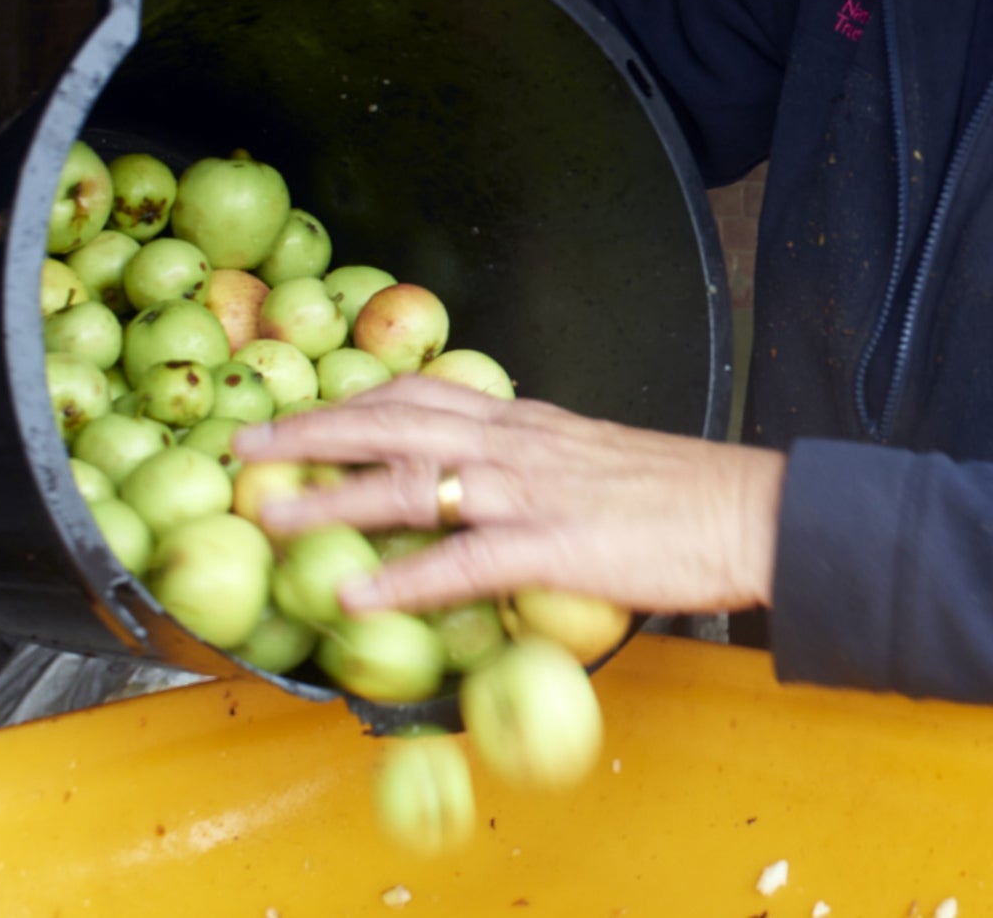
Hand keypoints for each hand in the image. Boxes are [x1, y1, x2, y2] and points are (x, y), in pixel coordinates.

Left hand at [232, 377, 785, 618]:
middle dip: (310, 431)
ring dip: (328, 497)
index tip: (295, 409)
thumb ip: (540, 470)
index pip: (420, 397)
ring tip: (263, 514)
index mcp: (527, 422)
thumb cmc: (683, 498)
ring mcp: (529, 491)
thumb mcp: (598, 461)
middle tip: (242, 444)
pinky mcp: (551, 545)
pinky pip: (460, 562)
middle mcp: (515, 443)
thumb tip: (493, 499)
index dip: (349, 402)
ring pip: (408, 482)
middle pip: (391, 423)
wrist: (749, 511)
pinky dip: (401, 579)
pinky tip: (353, 597)